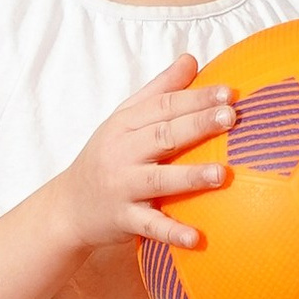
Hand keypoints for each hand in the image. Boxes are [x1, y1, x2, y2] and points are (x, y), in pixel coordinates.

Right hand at [55, 57, 237, 251]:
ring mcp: (121, 187)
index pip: (163, 106)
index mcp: (125, 125)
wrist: (67, 207)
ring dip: (190, 177)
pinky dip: (171, 232)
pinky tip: (197, 238)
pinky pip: (150, 226)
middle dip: (197, 125)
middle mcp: (121, 153)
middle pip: (163, 135)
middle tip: (231, 117)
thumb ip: (159, 90)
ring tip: (221, 174)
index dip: (195, 97)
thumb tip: (191, 59)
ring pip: (158, 180)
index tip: (229, 91)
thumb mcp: (124, 120)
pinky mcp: (123, 220)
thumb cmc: (106, 158)